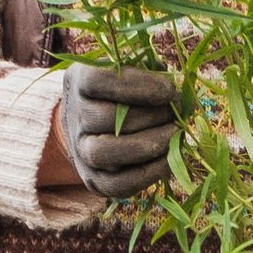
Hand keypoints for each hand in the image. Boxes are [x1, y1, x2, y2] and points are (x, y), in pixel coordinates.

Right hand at [52, 63, 181, 199]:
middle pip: (106, 118)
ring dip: (147, 145)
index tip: (169, 89)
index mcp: (79, 80)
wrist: (90, 123)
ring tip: (175, 134)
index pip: (98, 80)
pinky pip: (117, 184)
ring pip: (105, 152)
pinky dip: (148, 173)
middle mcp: (74, 116)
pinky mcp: (93, 179)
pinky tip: (169, 158)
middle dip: (151, 116)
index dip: (137, 85)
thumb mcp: (129, 68)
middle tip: (178, 112)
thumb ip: (149, 69)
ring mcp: (80, 151)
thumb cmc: (120, 89)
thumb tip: (178, 93)